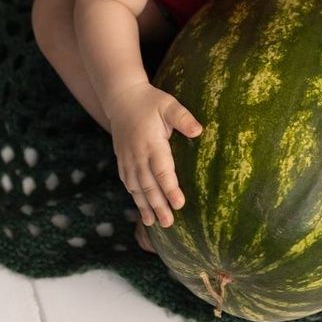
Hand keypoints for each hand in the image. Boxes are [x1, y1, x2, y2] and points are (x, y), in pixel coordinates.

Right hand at [107, 82, 202, 227]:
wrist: (122, 98)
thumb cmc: (150, 101)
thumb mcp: (169, 105)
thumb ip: (183, 118)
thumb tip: (199, 130)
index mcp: (152, 143)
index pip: (162, 171)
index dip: (170, 189)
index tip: (179, 204)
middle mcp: (138, 155)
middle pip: (149, 185)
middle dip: (159, 205)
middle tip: (169, 223)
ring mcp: (128, 159)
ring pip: (137, 188)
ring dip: (145, 206)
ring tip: (154, 224)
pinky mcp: (122, 160)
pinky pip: (128, 183)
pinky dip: (135, 197)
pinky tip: (142, 209)